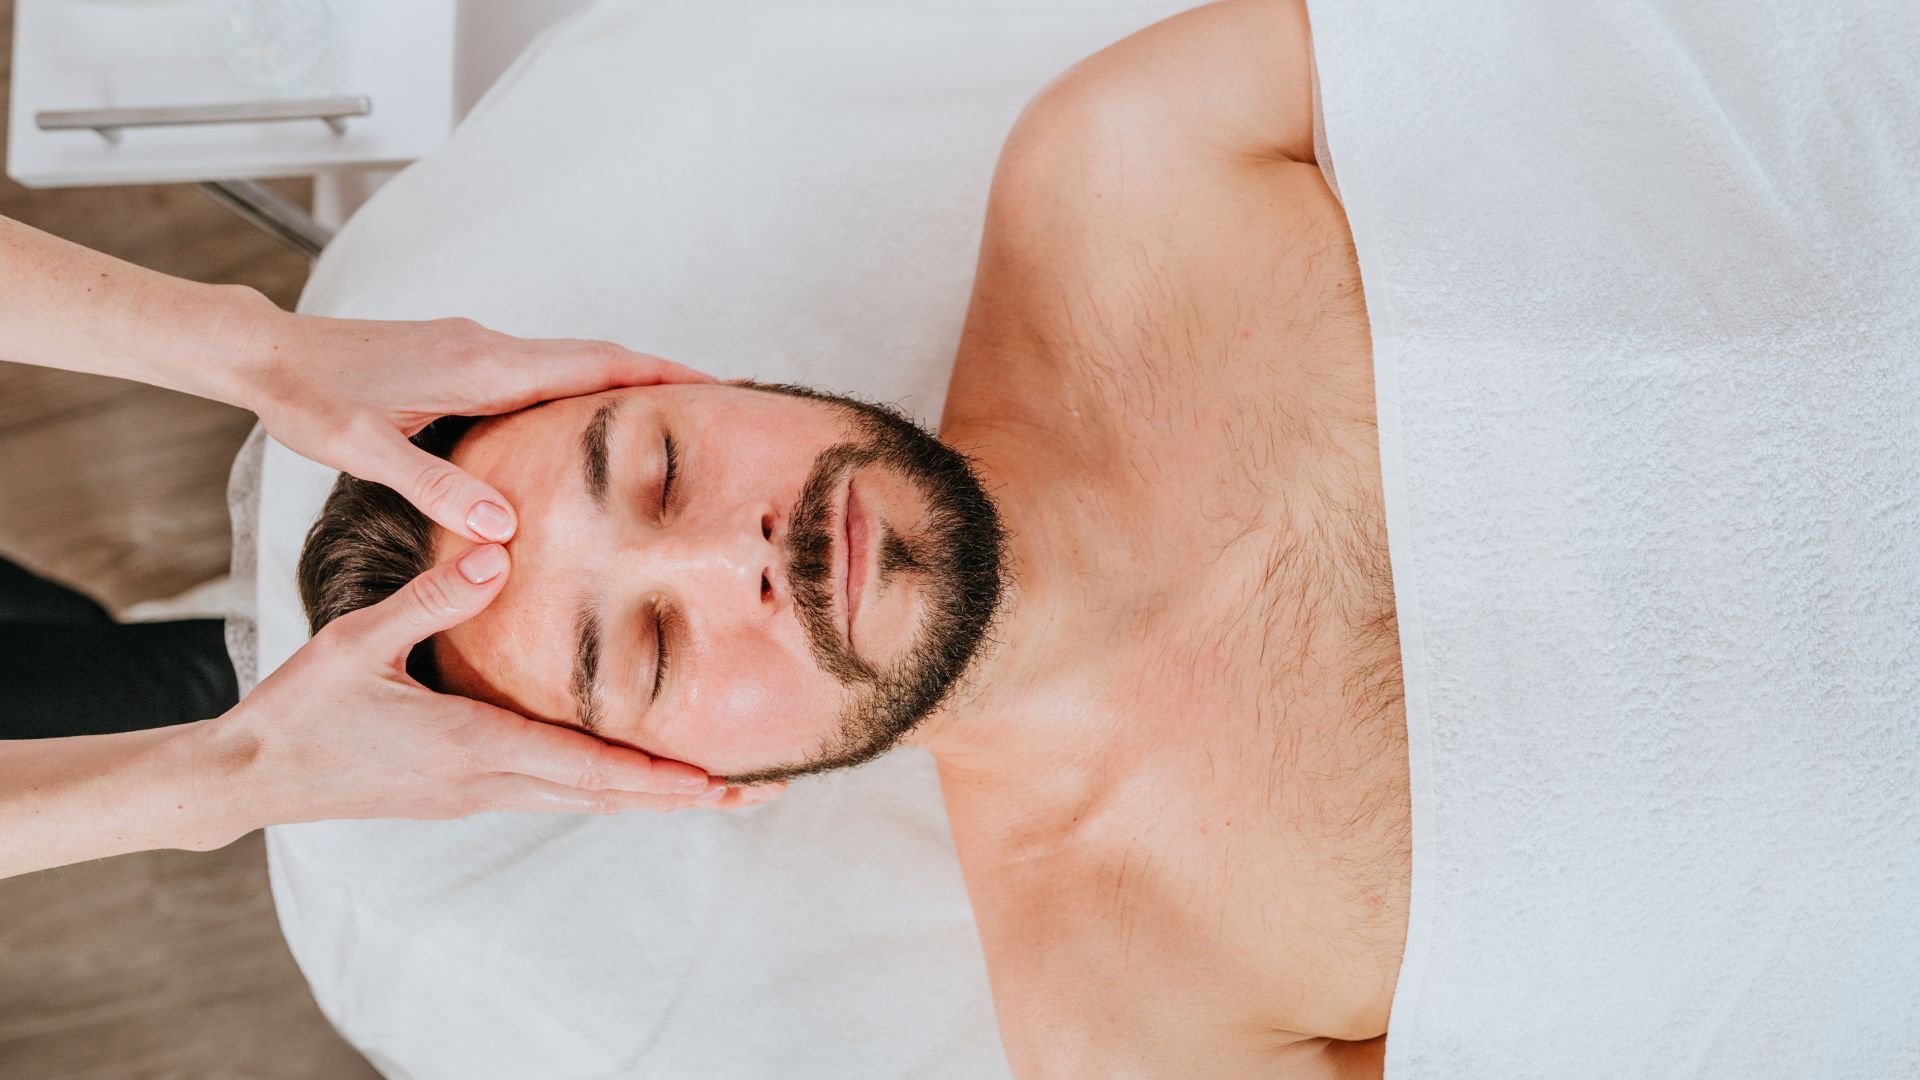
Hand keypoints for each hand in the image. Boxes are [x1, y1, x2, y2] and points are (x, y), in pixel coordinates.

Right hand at [190, 543, 781, 841]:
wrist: (249, 777)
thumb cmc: (302, 708)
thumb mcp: (358, 641)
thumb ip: (430, 598)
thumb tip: (496, 553)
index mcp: (470, 746)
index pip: (582, 766)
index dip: (652, 776)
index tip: (713, 781)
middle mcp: (486, 782)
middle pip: (604, 796)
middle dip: (681, 797)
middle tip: (754, 793)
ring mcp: (477, 795)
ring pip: (585, 802)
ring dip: (652, 798)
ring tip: (719, 791)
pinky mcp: (465, 794)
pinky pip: (555, 794)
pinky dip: (608, 790)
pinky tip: (634, 780)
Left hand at [231, 304, 712, 542]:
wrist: (265, 353)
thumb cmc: (310, 399)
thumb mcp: (365, 452)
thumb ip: (436, 485)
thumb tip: (504, 529)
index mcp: (481, 368)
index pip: (592, 365)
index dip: (658, 375)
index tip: (716, 386)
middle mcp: (488, 349)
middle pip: (597, 357)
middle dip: (661, 376)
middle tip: (720, 401)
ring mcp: (476, 349)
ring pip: (571, 361)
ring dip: (624, 380)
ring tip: (673, 413)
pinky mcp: (461, 357)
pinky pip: (543, 368)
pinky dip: (584, 385)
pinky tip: (589, 419)